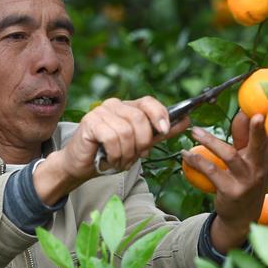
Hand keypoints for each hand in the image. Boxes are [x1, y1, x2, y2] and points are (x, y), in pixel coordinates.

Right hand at [37, 97, 190, 202]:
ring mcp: (101, 112)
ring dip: (126, 153)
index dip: (160, 115)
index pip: (149, 102)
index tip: (164, 131)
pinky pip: (112, 138)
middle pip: (139, 119)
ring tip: (120, 160)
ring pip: (127, 132)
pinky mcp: (90, 122)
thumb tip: (186, 120)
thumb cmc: (110, 153)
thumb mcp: (140, 143)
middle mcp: (114, 105)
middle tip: (135, 156)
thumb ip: (161, 132)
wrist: (81, 165)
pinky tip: (109, 159)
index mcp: (128, 106)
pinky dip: (115, 154)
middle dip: (141, 143)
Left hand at [182, 111, 267, 252]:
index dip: (265, 122)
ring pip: (229, 155)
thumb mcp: (249, 162)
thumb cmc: (244, 183)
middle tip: (256, 115)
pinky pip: (212, 171)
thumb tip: (242, 114)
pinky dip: (197, 160)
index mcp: (266, 158)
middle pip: (260, 145)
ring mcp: (247, 181)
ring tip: (194, 131)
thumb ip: (244, 140)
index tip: (258, 108)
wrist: (241, 219)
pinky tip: (186, 154)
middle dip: (258, 130)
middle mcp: (260, 168)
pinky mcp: (232, 191)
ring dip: (210, 140)